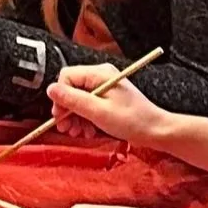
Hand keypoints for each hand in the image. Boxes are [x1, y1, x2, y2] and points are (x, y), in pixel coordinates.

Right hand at [47, 64, 170, 146]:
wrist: (155, 130)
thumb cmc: (132, 120)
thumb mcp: (98, 112)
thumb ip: (73, 100)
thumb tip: (51, 89)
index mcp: (99, 74)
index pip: (67, 77)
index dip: (60, 97)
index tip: (60, 116)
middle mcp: (101, 77)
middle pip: (71, 89)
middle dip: (66, 110)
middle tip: (66, 129)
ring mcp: (105, 88)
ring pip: (79, 100)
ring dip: (75, 118)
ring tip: (78, 133)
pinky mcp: (108, 99)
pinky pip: (89, 106)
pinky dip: (85, 119)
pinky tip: (88, 132)